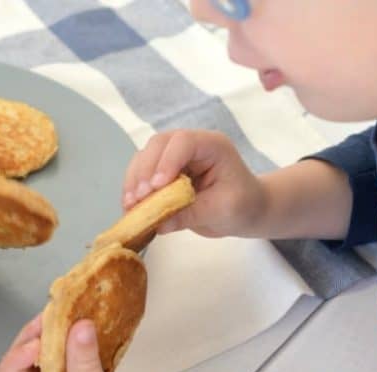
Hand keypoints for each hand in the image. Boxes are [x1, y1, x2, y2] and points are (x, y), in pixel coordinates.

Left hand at [0, 316, 194, 371]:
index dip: (15, 361)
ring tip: (61, 320)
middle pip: (19, 366)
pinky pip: (61, 355)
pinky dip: (66, 340)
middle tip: (47, 321)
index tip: (36, 343)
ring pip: (40, 358)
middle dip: (32, 342)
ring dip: (49, 338)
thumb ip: (83, 361)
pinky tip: (75, 328)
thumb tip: (78, 327)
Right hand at [122, 130, 266, 237]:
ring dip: (134, 180)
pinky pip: (142, 175)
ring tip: (130, 205)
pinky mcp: (163, 172)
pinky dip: (134, 190)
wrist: (245, 210)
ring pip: (145, 158)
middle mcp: (191, 146)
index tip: (157, 186)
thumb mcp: (222, 211)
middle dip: (145, 171)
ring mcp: (175, 157)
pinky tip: (130, 208)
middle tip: (139, 198)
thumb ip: (191, 214)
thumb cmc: (242, 205)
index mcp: (212, 146)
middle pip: (158, 145)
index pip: (184, 143)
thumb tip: (159, 223)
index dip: (167, 161)